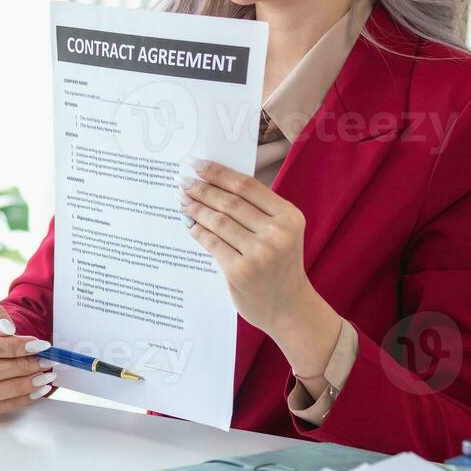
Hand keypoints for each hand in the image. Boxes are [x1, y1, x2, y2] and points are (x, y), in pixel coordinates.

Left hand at [177, 159, 339, 375]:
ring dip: (195, 207)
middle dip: (202, 188)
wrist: (288, 307)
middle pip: (230, 202)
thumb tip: (214, 183)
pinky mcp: (240, 272)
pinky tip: (188, 222)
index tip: (197, 164)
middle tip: (182, 179)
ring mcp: (259, 254)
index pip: (247, 186)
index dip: (218, 173)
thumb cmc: (280, 265)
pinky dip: (197, 230)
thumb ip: (258, 210)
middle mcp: (277, 233)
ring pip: (218, 221)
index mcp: (289, 217)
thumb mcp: (282, 232)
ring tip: (181, 198)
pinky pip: (211, 243)